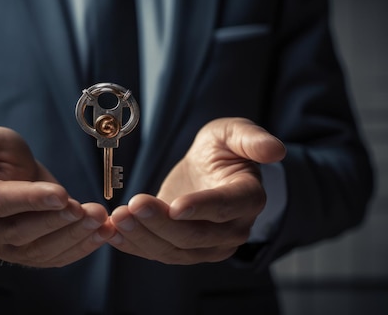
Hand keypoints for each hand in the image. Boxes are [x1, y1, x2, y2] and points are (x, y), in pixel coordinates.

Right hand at [0, 126, 113, 267]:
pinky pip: (52, 259)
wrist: (8, 179)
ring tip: (100, 220)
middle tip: (88, 210)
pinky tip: (102, 233)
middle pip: (18, 232)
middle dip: (56, 221)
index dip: (29, 199)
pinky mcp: (25, 256)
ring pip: (38, 251)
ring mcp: (2, 247)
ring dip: (73, 237)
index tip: (61, 194)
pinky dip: (80, 248)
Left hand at [108, 118, 285, 263]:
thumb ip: (251, 139)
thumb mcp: (233, 133)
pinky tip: (111, 233)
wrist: (207, 171)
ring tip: (118, 218)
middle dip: (162, 223)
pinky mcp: (184, 251)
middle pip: (196, 235)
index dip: (202, 207)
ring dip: (143, 237)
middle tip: (134, 206)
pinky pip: (157, 254)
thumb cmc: (221, 150)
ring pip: (175, 250)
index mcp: (248, 198)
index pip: (227, 207)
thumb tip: (275, 150)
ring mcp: (208, 245)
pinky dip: (133, 246)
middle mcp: (232, 229)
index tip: (175, 205)